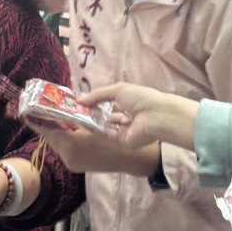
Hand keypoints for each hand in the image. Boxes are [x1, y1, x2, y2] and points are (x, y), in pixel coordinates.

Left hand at [32, 123, 161, 178]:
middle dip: (47, 125)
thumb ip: (75, 117)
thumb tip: (61, 108)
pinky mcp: (76, 166)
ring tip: (55, 118)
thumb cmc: (114, 137)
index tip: (26, 114)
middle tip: (41, 111)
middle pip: (52, 138)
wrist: (130, 159)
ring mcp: (71, 163)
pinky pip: (65, 150)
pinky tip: (68, 130)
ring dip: (57, 132)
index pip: (47, 132)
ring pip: (58, 144)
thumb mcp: (93, 123)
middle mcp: (67, 157)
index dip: (35, 122)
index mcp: (71, 145)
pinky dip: (65, 139)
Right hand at [81, 85, 200, 149]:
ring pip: (105, 125)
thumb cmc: (140, 98)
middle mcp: (127, 115)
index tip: (81, 101)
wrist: (155, 116)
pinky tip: (86, 124)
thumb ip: (98, 95)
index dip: (96, 101)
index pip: (109, 102)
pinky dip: (97, 129)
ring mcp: (125, 129)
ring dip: (93, 120)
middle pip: (106, 115)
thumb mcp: (118, 90)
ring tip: (78, 116)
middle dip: (93, 112)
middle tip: (76, 110)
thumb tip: (79, 99)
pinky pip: (108, 134)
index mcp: (129, 101)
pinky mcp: (123, 140)